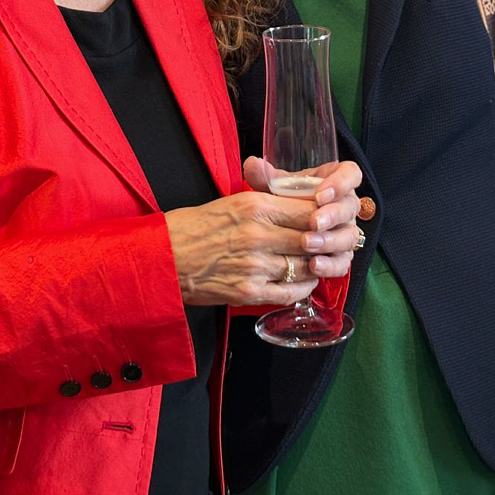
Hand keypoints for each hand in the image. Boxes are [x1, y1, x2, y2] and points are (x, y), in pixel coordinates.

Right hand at [164, 164, 360, 306]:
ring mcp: (255, 266)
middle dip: (325, 241)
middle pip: (312, 238)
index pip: (308, 209)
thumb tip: (301, 205)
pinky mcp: (249, 292)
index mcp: (254, 206)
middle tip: (332, 241)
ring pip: (305, 266)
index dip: (325, 215)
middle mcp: (258, 235)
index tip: (330, 217)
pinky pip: (291, 292)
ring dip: (316, 265)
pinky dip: (303, 288)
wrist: (163, 258)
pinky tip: (303, 280)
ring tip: (318, 261)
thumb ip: (267, 202)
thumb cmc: (194, 227)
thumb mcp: (232, 202)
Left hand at [244, 156, 361, 278]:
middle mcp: (345, 206)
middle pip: (350, 208)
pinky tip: (314, 265)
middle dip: (333, 216)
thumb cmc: (283, 203)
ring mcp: (346, 232)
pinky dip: (329, 264)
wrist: (281, 232)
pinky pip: (342, 262)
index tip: (320, 194)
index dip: (341, 183)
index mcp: (335, 182)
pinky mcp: (342, 256)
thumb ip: (265, 177)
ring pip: (349, 237)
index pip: (350, 174)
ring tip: (307, 244)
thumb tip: (252, 165)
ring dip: (329, 240)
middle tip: (313, 222)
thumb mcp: (275, 189)